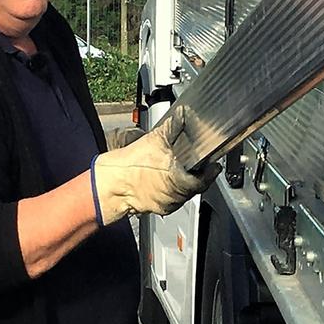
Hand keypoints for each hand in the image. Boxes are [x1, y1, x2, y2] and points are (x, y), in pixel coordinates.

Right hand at [91, 118, 209, 222]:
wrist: (109, 185)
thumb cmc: (129, 167)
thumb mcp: (155, 139)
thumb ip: (173, 126)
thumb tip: (183, 115)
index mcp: (181, 180)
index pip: (206, 180)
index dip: (211, 171)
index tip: (214, 166)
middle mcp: (176, 196)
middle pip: (195, 187)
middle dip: (196, 175)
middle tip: (197, 165)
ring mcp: (166, 204)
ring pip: (182, 194)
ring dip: (183, 183)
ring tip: (178, 170)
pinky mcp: (155, 208)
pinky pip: (169, 199)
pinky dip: (170, 190)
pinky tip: (164, 179)